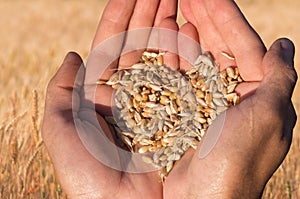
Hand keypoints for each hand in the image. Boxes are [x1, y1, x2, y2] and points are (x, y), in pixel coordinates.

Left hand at [42, 0, 178, 197]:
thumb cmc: (87, 172)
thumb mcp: (60, 128)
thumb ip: (61, 91)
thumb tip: (74, 56)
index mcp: (103, 92)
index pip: (112, 44)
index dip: (121, 16)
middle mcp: (130, 93)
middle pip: (139, 44)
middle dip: (149, 13)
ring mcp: (156, 101)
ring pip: (162, 56)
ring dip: (168, 26)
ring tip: (177, 0)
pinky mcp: (176, 113)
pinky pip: (181, 78)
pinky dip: (185, 54)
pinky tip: (190, 31)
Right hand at [163, 1, 296, 197]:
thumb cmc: (238, 160)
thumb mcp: (269, 115)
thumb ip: (280, 77)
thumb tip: (286, 44)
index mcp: (259, 95)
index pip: (246, 46)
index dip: (227, 17)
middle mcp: (234, 97)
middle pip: (221, 49)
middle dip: (207, 19)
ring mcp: (207, 104)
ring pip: (199, 61)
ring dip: (190, 34)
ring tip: (179, 9)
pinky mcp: (185, 113)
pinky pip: (181, 79)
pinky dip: (176, 59)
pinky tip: (171, 40)